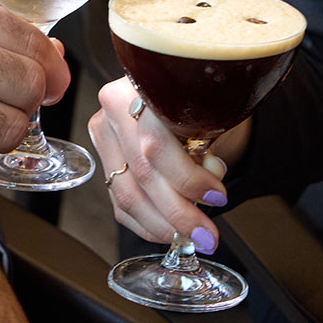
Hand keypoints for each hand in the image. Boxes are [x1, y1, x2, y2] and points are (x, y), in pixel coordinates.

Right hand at [88, 77, 250, 252]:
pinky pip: (120, 204)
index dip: (188, 179)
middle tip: (206, 233)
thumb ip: (207, 142)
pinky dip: (148, 224)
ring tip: (193, 234)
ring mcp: (104, 138)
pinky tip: (170, 230)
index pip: (155, 147)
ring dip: (163, 225)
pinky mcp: (105, 161)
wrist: (179, 88)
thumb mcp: (209, 105)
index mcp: (134, 91)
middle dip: (178, 213)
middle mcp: (111, 114)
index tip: (217, 197)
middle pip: (141, 176)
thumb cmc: (197, 95)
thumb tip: (210, 186)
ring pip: (127, 196)